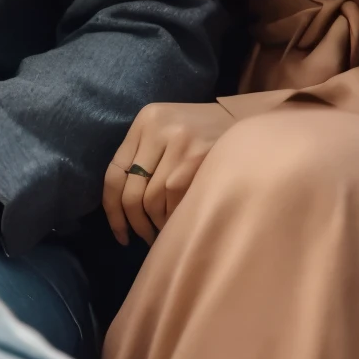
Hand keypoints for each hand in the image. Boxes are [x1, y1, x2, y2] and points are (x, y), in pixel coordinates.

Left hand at [103, 102, 238, 244]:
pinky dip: (175, 216)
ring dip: (158, 223)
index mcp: (145, 120)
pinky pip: (174, 200)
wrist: (246, 123)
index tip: (120, 233)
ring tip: (167, 228)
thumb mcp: (169, 132)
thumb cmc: (204, 135)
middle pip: (131, 192)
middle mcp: (157, 127)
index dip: (112, 210)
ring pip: (152, 200)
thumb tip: (122, 208)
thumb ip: (145, 157)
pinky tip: (182, 218)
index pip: (113, 173)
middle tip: (144, 237)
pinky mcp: (198, 156)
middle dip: (136, 223)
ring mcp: (178, 141)